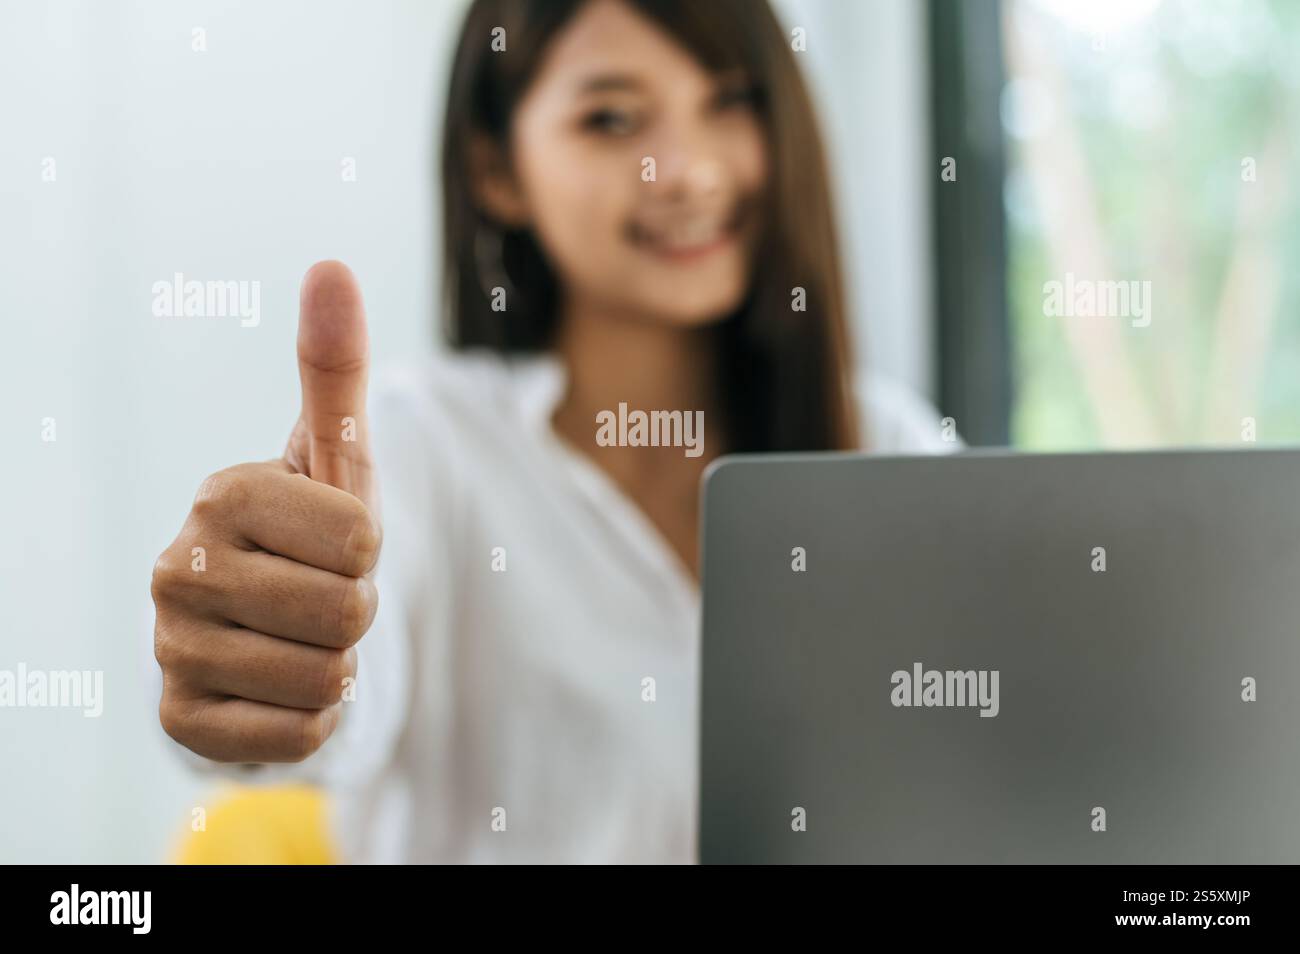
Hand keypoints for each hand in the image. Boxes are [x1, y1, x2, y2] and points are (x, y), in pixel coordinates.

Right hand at [152, 261, 380, 761]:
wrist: (264, 623)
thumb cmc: (312, 530)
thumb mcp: (335, 455)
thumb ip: (336, 368)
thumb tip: (331, 265)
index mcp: (221, 494)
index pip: (362, 541)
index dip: (370, 549)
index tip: (334, 542)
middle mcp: (178, 568)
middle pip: (349, 614)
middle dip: (358, 610)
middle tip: (320, 595)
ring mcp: (171, 649)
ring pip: (328, 679)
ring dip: (339, 665)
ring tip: (302, 637)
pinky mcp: (181, 721)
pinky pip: (297, 737)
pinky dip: (314, 718)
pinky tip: (283, 686)